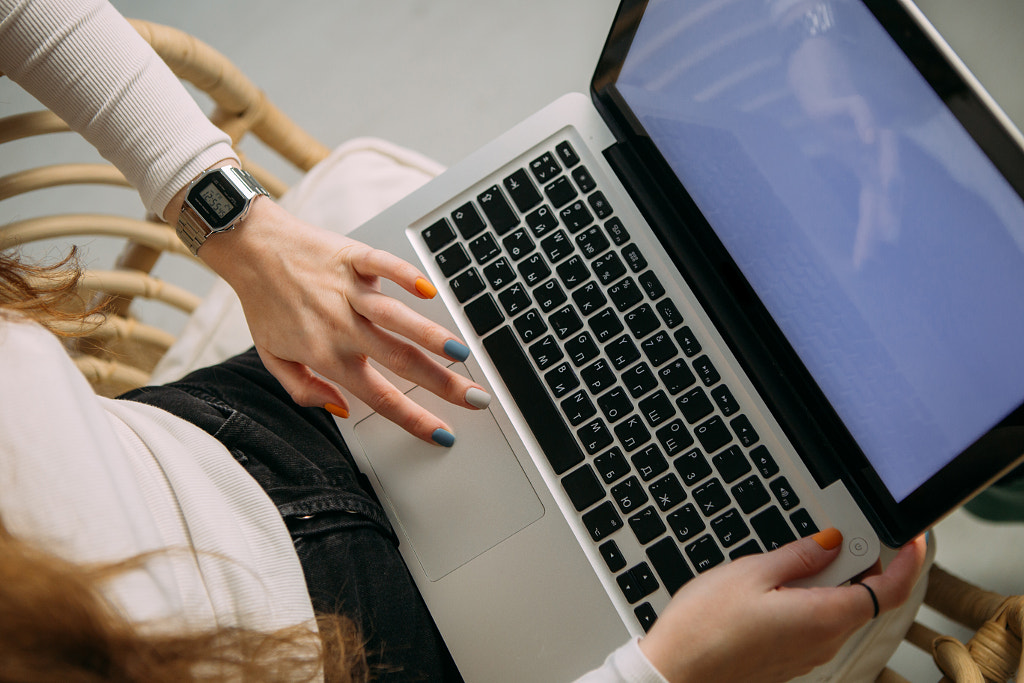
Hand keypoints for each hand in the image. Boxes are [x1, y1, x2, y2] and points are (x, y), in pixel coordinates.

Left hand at [195, 197, 489, 444]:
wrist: (249, 249)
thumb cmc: (263, 302)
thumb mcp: (272, 358)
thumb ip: (305, 390)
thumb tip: (341, 411)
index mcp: (326, 355)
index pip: (379, 397)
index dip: (413, 419)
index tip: (442, 433)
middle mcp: (341, 326)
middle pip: (399, 361)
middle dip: (442, 384)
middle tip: (475, 398)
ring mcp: (348, 291)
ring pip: (395, 318)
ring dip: (430, 336)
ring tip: (461, 354)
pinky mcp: (352, 258)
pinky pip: (382, 266)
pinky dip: (404, 276)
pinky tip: (428, 290)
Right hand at [638, 530, 927, 682]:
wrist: (675, 672)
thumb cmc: (705, 627)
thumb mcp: (752, 572)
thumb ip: (799, 556)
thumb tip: (831, 543)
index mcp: (824, 617)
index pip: (888, 590)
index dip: (907, 561)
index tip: (910, 538)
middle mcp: (824, 641)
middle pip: (864, 598)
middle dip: (861, 563)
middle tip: (842, 532)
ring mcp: (807, 653)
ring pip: (838, 609)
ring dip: (832, 579)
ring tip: (802, 554)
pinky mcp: (789, 658)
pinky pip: (816, 622)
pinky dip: (813, 597)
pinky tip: (782, 583)